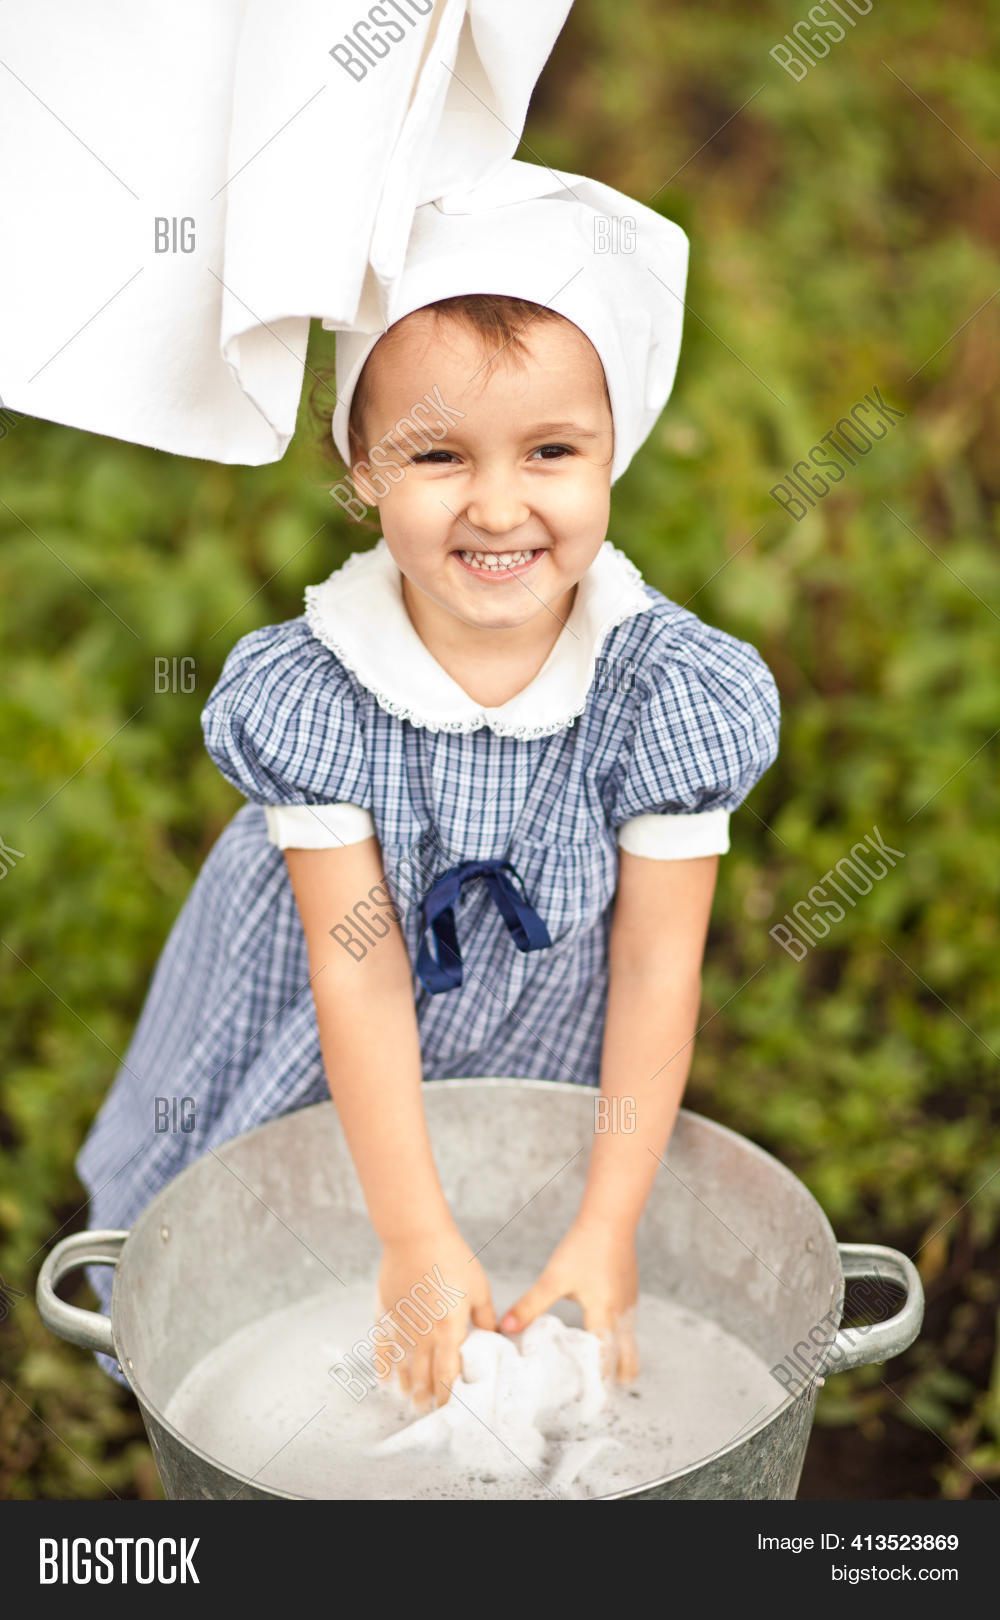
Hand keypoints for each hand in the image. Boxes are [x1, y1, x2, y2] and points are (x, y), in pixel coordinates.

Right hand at [375, 1226, 495, 1411]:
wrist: (416, 1236)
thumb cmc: (451, 1258)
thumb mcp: (478, 1287)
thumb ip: (485, 1316)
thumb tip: (494, 1334)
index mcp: (448, 1331)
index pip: (447, 1374)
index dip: (448, 1395)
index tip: (450, 1410)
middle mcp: (423, 1334)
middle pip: (423, 1374)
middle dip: (427, 1396)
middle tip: (428, 1412)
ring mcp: (401, 1325)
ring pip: (402, 1365)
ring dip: (407, 1385)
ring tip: (410, 1400)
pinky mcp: (386, 1312)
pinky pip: (383, 1346)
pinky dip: (383, 1364)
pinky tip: (384, 1377)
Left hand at [499, 1219, 638, 1382]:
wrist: (610, 1220)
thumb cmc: (583, 1248)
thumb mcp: (553, 1279)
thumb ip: (530, 1305)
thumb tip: (507, 1327)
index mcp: (602, 1316)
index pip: (604, 1361)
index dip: (597, 1384)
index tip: (589, 1404)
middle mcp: (621, 1315)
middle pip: (627, 1360)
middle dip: (616, 1380)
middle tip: (599, 1397)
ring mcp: (629, 1303)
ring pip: (628, 1342)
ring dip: (617, 1359)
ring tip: (599, 1375)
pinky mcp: (629, 1292)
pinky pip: (627, 1325)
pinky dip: (617, 1338)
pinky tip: (600, 1334)